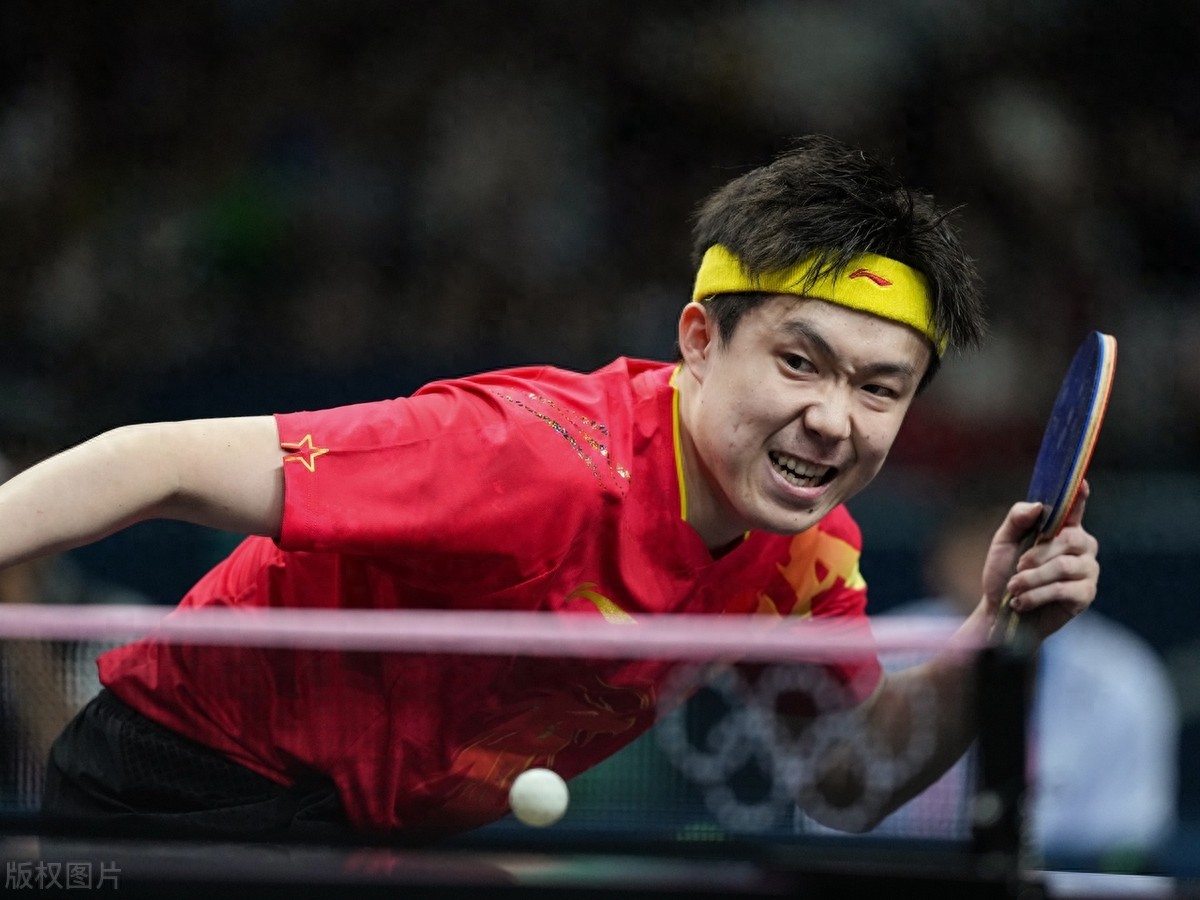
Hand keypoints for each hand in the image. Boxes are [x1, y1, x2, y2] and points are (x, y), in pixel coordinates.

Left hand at [981, 481, 1099, 638]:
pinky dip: (1036, 595)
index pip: (1074, 508)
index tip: (1082, 482)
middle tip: (1018, 568)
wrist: (1000, 614)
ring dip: (1031, 579)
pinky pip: (1064, 589)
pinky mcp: (1085, 595)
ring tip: (1014, 588)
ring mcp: (1087, 571)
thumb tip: (1038, 506)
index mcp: (1062, 529)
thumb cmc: (1003, 574)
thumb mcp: (1002, 543)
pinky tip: (1022, 602)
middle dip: (1036, 555)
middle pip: (1068, 539)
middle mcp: (1081, 546)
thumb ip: (1017, 520)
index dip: (1079, 495)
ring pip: (1063, 566)